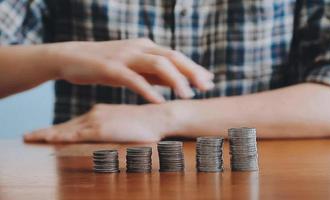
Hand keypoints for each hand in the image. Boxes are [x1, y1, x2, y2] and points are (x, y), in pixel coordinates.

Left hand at [23, 104, 173, 142]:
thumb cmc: (148, 121)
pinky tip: (45, 138)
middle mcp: (95, 113)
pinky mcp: (99, 128)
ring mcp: (95, 120)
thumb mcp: (129, 120)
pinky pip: (73, 134)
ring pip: (65, 129)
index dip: (60, 128)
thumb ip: (118, 123)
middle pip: (66, 125)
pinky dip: (57, 136)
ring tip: (31, 138)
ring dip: (47, 134)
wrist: (158, 116)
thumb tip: (116, 131)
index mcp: (101, 111)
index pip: (76, 122)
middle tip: (30, 136)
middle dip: (47, 132)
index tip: (46, 133)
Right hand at [47, 38, 213, 102]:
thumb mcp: (133, 67)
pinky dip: (148, 90)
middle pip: (172, 57)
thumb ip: (153, 73)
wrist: (71, 57)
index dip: (194, 68)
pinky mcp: (111, 68)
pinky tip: (159, 101)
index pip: (176, 56)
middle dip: (192, 72)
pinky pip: (134, 79)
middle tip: (207, 87)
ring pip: (158, 65)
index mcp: (145, 47)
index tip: (209, 80)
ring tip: (187, 95)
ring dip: (175, 80)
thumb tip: (176, 82)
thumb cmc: (105, 64)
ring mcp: (125, 56)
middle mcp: (139, 48)